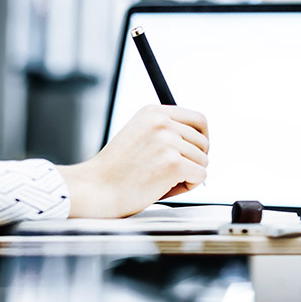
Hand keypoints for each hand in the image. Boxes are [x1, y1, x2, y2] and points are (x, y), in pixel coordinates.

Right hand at [57, 104, 208, 217]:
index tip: (194, 153)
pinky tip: (165, 187)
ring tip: (161, 179)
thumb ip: (166, 131)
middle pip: (203, 142)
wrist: (97, 189)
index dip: (202, 139)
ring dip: (188, 175)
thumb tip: (201, 140)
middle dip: (192, 161)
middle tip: (169, 172)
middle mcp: (162, 122)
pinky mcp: (173, 164)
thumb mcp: (139, 135)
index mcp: (154, 112)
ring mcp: (168, 142)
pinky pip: (200, 176)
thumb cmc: (116, 170)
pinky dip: (188, 186)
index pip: (198, 119)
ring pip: (203, 161)